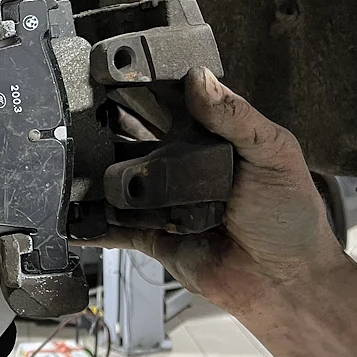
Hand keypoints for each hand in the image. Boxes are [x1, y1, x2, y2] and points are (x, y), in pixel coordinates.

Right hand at [80, 66, 350, 318]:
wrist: (286, 282)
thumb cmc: (290, 216)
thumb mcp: (273, 154)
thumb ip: (236, 116)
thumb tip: (200, 77)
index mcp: (210, 137)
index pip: (169, 105)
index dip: (142, 89)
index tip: (112, 74)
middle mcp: (181, 165)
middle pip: (133, 140)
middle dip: (105, 127)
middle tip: (77, 114)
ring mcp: (163, 201)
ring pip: (117, 182)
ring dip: (94, 174)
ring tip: (65, 159)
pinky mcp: (151, 235)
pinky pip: (115, 228)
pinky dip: (92, 224)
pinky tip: (71, 214)